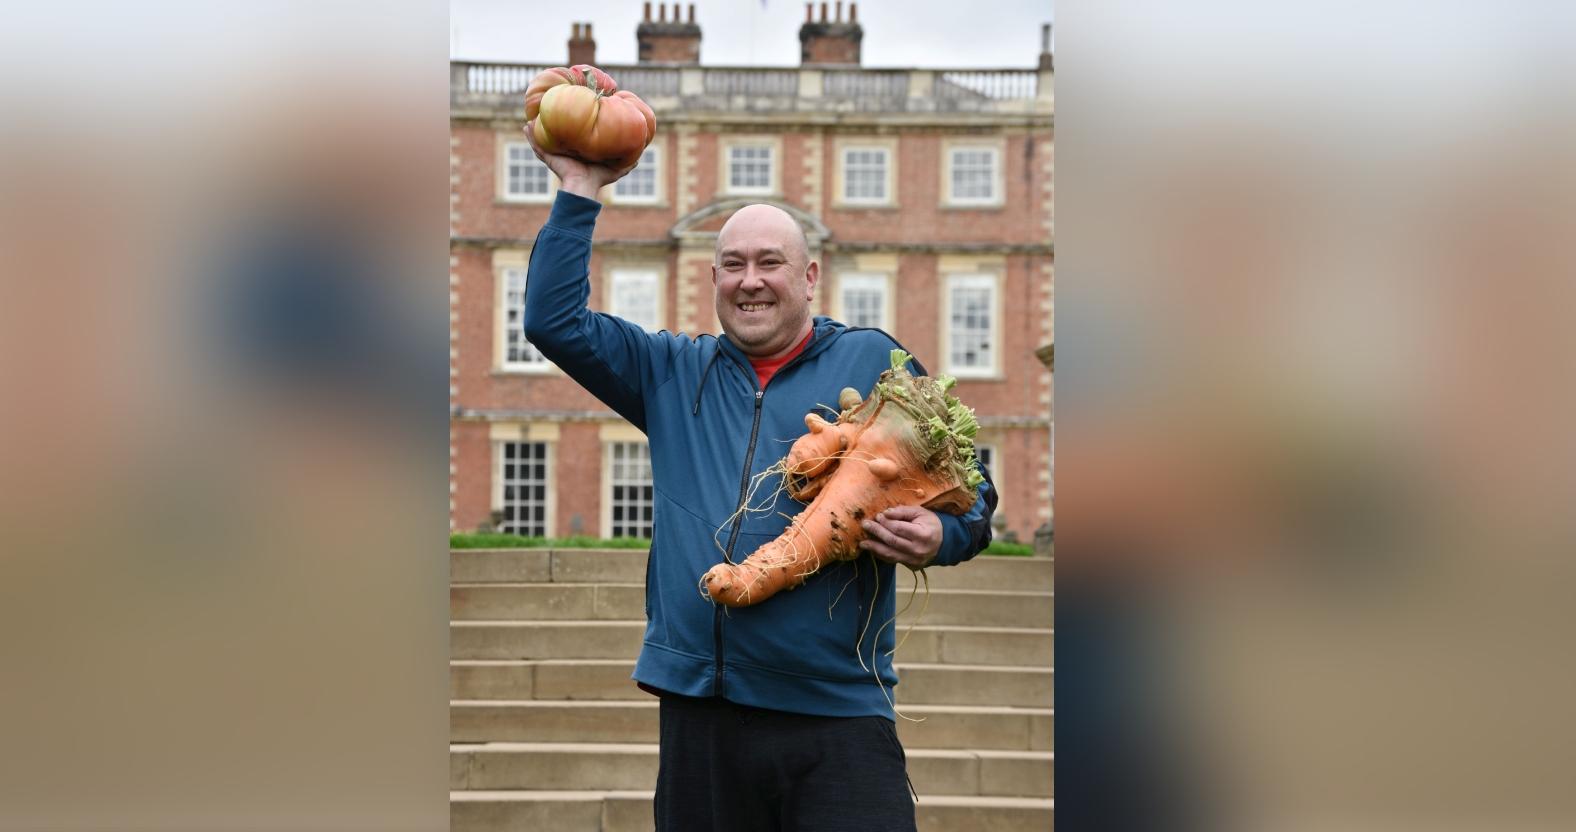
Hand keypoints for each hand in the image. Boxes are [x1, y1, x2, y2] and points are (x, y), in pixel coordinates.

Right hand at [523, 120, 639, 199]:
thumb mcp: (614, 169)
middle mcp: (565, 153)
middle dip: (551, 128)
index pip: (574, 140)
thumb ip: (626, 164)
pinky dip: (531, 137)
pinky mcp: (548, 157)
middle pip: (557, 138)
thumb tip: (639, 159)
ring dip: (537, 130)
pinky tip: (525, 127)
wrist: (583, 188)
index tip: (573, 116)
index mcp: (578, 154)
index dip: (572, 130)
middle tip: (546, 115)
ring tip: (530, 119)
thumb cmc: (597, 179)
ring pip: (544, 140)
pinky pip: (537, 145)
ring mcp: (555, 155)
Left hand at [860, 505, 943, 569]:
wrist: (943, 542)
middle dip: (877, 532)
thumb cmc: (930, 523)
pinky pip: (893, 560)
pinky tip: (873, 549)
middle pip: (892, 541)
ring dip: (874, 548)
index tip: (877, 516)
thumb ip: (902, 512)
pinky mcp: (911, 566)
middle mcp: (918, 550)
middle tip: (865, 524)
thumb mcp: (920, 512)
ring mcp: (914, 560)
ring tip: (862, 543)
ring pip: (890, 554)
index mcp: (923, 535)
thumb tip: (885, 513)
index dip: (886, 522)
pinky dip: (881, 555)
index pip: (899, 528)